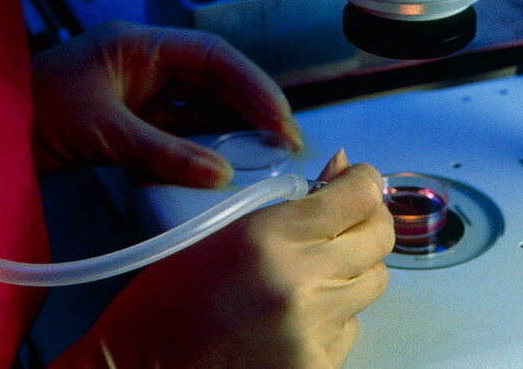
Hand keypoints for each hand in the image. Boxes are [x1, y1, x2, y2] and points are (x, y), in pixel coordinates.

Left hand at [31, 21, 302, 182]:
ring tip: (267, 153)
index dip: (251, 81)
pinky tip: (226, 162)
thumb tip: (222, 173)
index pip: (210, 55)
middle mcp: (143, 62)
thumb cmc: (37, 111)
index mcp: (138, 43)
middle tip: (286, 139)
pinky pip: (176, 130)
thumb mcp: (105, 131)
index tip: (279, 113)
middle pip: (211, 80)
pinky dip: (201, 146)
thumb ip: (164, 152)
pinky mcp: (128, 121)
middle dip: (250, 106)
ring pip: (198, 106)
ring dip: (231, 127)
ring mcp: (137, 92)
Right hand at [73, 153, 393, 368]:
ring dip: (353, 266)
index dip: (363, 181)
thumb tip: (340, 174)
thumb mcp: (226, 229)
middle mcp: (302, 284)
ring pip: (373, 283)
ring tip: (313, 266)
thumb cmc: (170, 298)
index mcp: (272, 238)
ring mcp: (315, 333)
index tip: (356, 178)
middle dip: (369, 219)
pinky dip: (336, 313)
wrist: (143, 368)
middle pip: (380, 239)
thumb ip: (290, 203)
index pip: (357, 196)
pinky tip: (297, 310)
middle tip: (348, 214)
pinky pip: (352, 327)